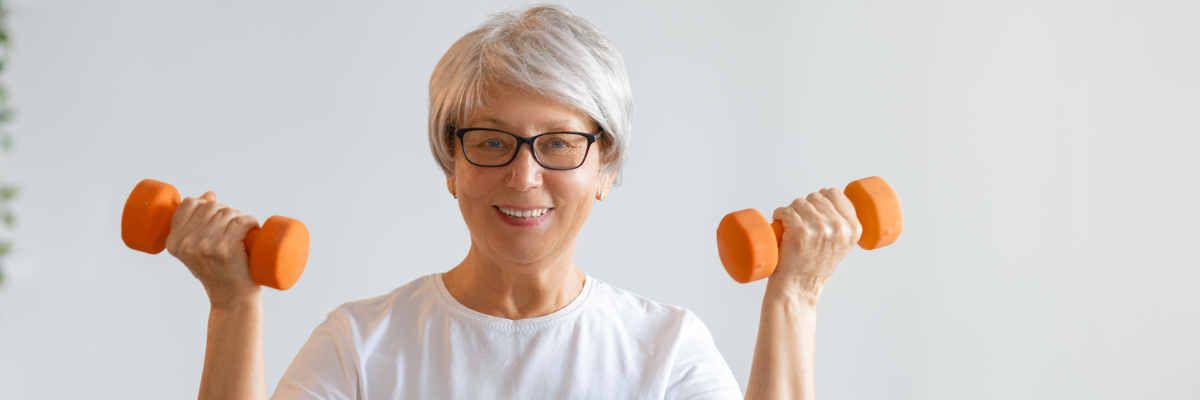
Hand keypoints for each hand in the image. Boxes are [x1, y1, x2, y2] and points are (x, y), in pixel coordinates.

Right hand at [165, 191, 261, 306]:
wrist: (231, 298)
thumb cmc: (216, 271)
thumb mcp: (195, 249)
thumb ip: (195, 223)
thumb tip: (209, 194)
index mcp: (174, 242)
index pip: (189, 204)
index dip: (206, 204)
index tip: (216, 217)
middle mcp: (187, 243)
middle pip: (212, 207)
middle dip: (226, 212)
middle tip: (234, 229)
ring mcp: (206, 246)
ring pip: (228, 213)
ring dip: (239, 218)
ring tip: (242, 233)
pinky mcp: (226, 249)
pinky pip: (241, 222)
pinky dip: (250, 222)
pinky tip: (252, 229)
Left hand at [770, 187, 862, 304]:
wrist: (798, 289)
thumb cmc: (814, 267)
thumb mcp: (840, 245)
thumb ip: (841, 221)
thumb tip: (827, 191)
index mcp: (854, 228)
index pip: (836, 194)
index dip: (821, 201)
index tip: (815, 216)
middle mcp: (839, 227)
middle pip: (816, 196)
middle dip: (805, 208)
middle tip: (801, 228)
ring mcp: (820, 229)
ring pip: (799, 202)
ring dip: (791, 213)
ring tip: (792, 231)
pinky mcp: (799, 232)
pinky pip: (784, 210)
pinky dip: (778, 215)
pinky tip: (780, 226)